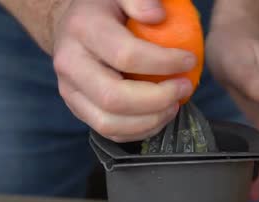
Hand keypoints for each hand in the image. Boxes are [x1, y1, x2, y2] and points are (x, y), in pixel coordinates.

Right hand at [51, 0, 195, 141]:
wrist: (71, 27)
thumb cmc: (105, 9)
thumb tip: (158, 16)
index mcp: (82, 30)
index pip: (125, 55)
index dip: (163, 62)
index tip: (189, 60)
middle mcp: (70, 64)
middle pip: (113, 98)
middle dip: (157, 100)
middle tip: (184, 88)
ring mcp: (70, 91)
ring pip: (108, 123)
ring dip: (149, 120)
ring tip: (173, 105)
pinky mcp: (77, 109)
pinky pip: (108, 132)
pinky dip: (138, 131)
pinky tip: (158, 116)